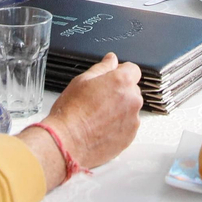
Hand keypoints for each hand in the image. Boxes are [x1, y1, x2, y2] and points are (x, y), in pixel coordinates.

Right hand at [42, 52, 142, 171]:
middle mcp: (132, 100)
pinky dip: (118, 125)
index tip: (110, 79)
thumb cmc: (71, 112)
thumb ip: (102, 68)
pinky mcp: (130, 136)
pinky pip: (128, 126)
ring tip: (97, 116)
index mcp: (122, 81)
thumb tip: (111, 60)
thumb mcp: (82, 80)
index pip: (133, 69)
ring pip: (130, 109)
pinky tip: (100, 127)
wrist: (67, 142)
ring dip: (119, 109)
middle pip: (131, 90)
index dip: (120, 72)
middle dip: (119, 92)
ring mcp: (133, 119)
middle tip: (98, 99)